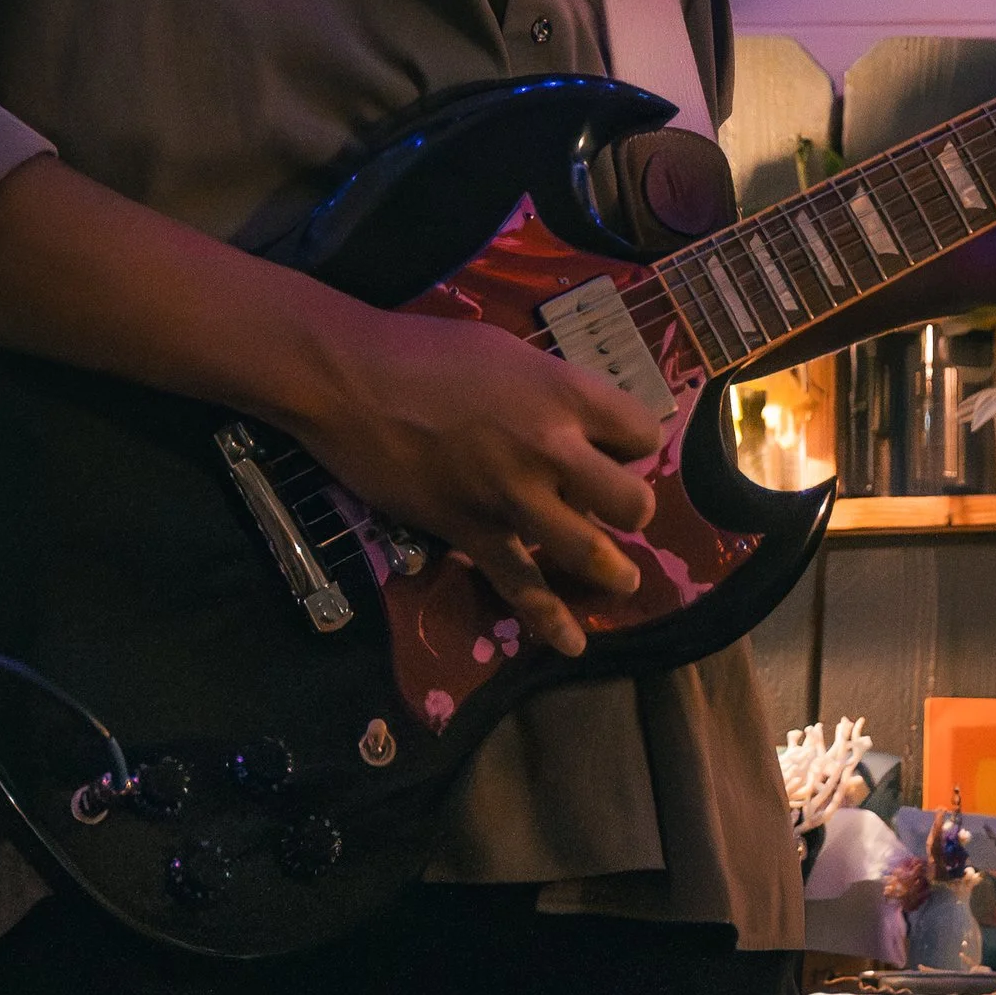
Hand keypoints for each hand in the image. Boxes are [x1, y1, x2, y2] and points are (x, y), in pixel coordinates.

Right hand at [274, 306, 662, 658]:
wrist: (353, 381)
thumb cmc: (428, 351)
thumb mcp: (510, 352)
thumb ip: (550, 391)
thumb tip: (573, 423)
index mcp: (564, 392)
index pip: (642, 431)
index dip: (635, 444)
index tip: (617, 449)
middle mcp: (551, 448)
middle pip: (631, 500)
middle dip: (635, 511)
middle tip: (620, 510)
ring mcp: (512, 496)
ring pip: (589, 551)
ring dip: (613, 572)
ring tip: (624, 582)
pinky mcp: (472, 532)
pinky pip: (521, 584)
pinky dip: (549, 620)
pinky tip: (572, 643)